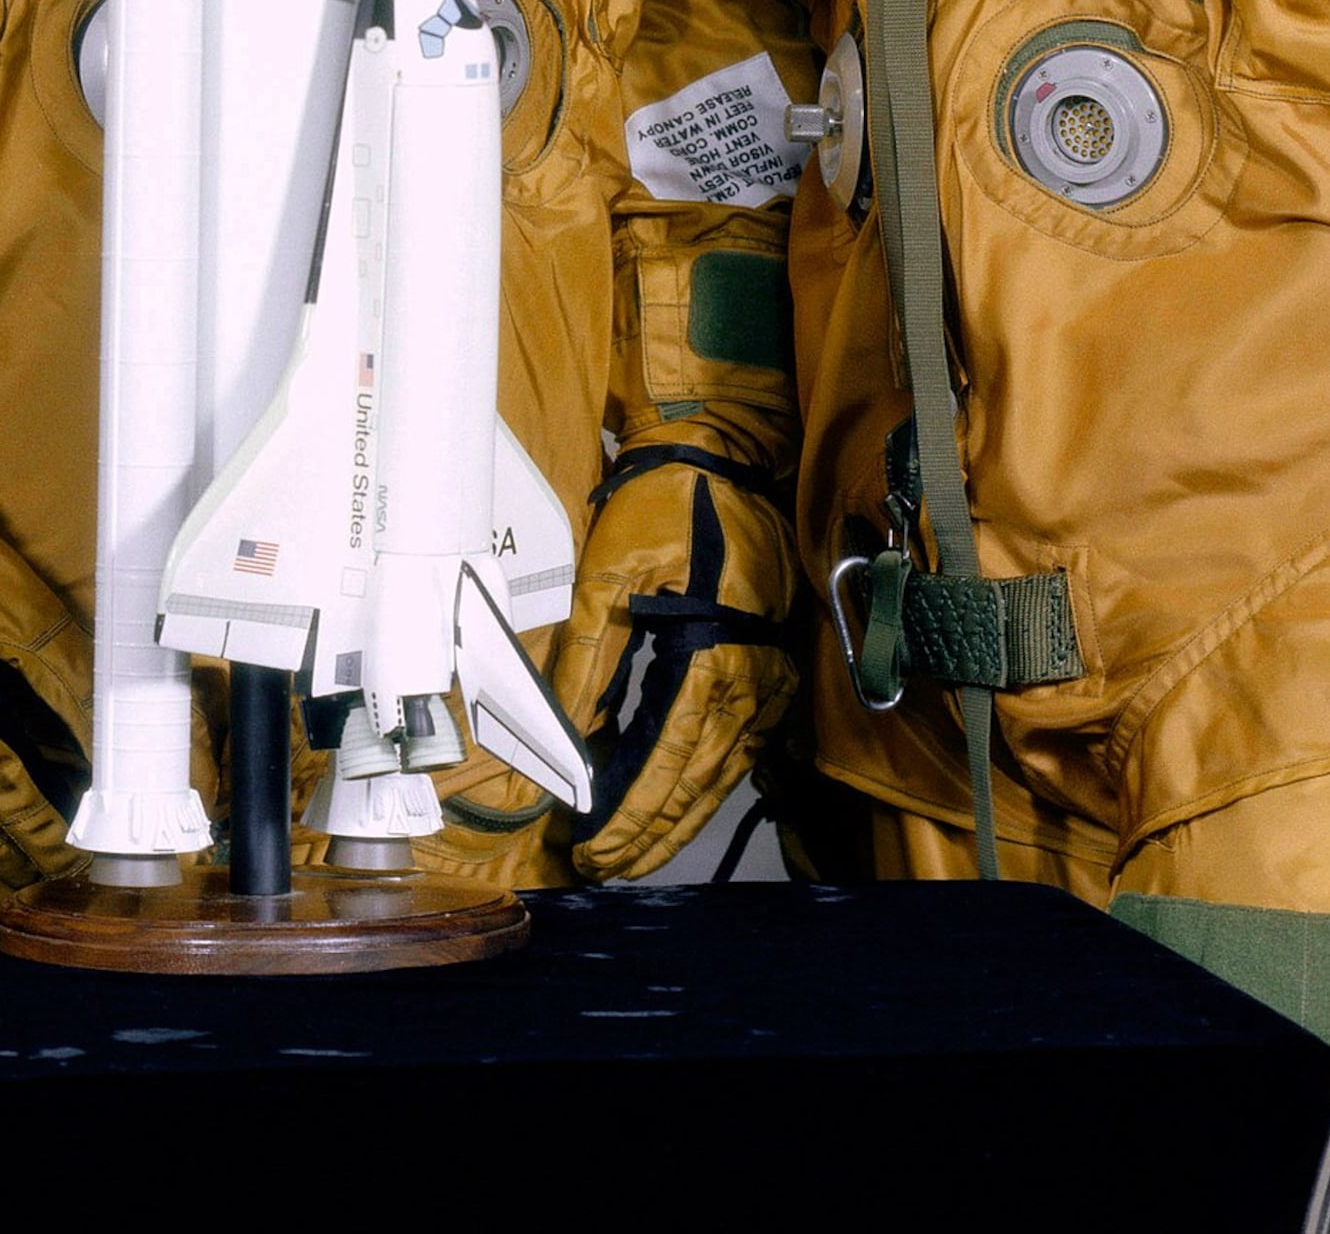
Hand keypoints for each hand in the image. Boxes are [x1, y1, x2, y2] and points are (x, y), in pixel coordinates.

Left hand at [549, 448, 799, 880]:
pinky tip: (677, 813)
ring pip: (720, 775)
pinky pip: (737, 750)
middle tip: (602, 868)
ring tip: (631, 856)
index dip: (627, 812)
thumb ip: (589, 659)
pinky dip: (704, 788)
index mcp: (710, 656)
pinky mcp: (767, 674)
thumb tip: (563, 733)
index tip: (592, 848)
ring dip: (675, 821)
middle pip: (696, 781)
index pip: (665, 760)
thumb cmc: (666, 508)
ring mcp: (766, 681)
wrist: (725, 461)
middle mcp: (750, 680)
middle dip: (647, 832)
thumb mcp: (610, 572)